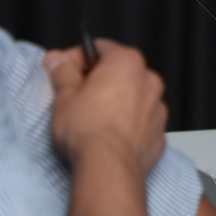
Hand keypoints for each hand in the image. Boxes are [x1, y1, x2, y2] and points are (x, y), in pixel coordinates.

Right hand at [45, 39, 167, 174]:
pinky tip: (108, 137)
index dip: (76, 58)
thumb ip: (62, 72)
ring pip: (131, 97)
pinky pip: (140, 122)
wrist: (109, 167)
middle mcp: (149, 80)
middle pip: (118, 72)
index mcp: (127, 63)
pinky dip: (126, 125)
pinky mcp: (158, 132)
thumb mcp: (65, 96)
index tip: (62, 70)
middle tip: (73, 97)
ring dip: (113, 103)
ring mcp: (157, 107)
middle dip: (96, 81)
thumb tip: (57, 60)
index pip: (99, 48)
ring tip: (90, 121)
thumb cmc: (88, 129)